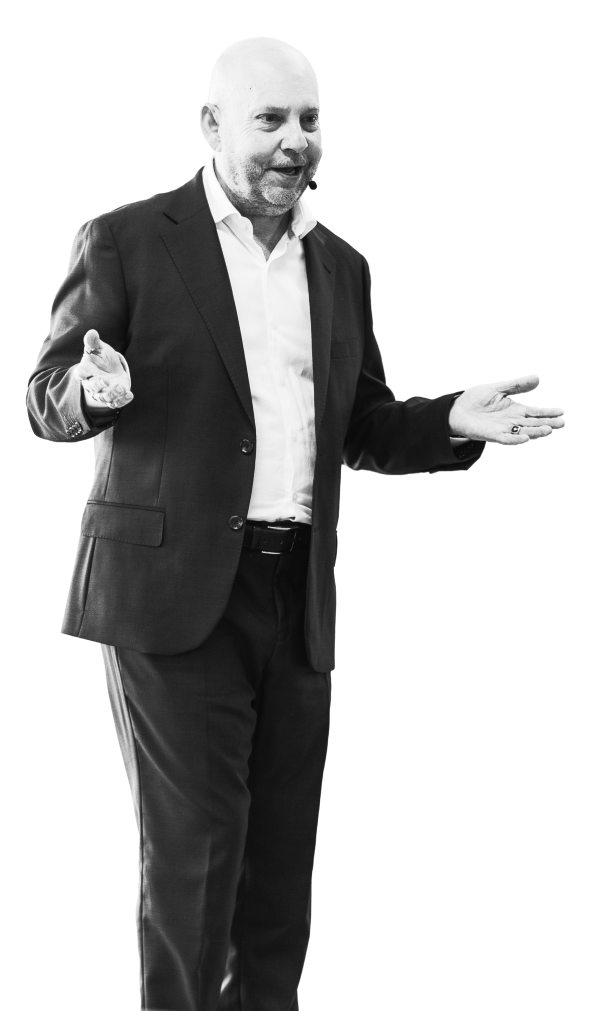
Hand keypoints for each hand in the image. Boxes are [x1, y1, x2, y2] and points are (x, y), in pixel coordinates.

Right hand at [74, 329, 133, 409]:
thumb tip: (91, 332)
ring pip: (105, 397)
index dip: (80, 373)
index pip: (80, 373)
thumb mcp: (97, 348)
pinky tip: (130, 394)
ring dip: (113, 394)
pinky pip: (117, 403)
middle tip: (105, 380)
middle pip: (93, 387)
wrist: (111, 370)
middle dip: (99, 385)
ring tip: (121, 388)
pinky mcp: (114, 398)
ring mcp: (103, 393)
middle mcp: (93, 384)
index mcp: (86, 371)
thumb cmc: (101, 358)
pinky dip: (123, 400)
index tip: (81, 373)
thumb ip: (93, 342)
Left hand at [448, 374, 564, 445]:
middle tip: (562, 423)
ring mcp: (503, 429)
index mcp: (516, 410)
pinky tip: (526, 437)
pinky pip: (506, 439)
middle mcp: (513, 421)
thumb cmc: (477, 399)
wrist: (457, 408)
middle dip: (547, 423)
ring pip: (523, 432)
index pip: (536, 412)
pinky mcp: (492, 435)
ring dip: (536, 432)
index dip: (548, 412)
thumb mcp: (499, 388)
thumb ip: (517, 385)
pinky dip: (516, 439)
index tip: (562, 412)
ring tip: (548, 430)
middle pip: (534, 423)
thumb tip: (537, 378)